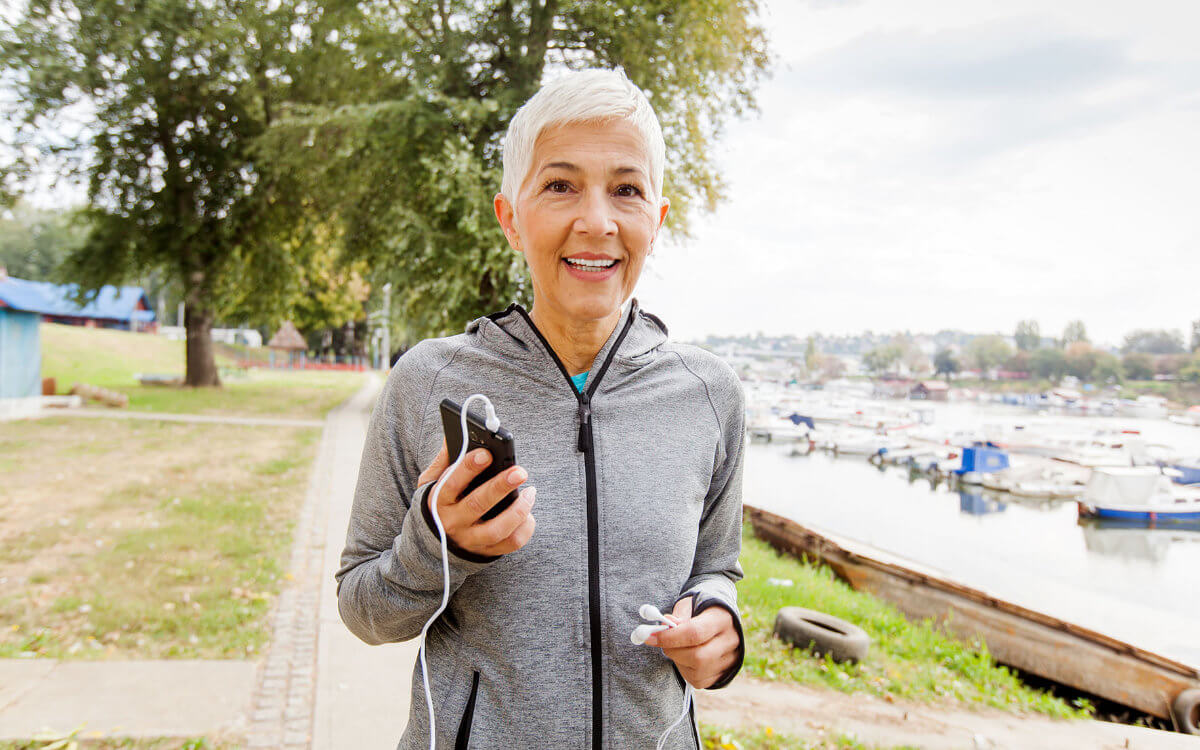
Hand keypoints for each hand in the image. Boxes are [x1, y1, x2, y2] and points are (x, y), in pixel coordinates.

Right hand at [418, 439, 535, 556]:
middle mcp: (452, 523)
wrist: (433, 542)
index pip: (451, 483)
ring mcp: (470, 540)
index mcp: (437, 501)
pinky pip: (510, 543)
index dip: (468, 468)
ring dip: (517, 511)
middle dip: (500, 486)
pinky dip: (524, 529)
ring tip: (530, 492)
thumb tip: (457, 434)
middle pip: (477, 505)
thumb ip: (445, 460)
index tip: (486, 453)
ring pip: (497, 529)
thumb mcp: (431, 482)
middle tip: (520, 471)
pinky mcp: (486, 551)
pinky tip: (529, 513)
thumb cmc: (439, 503)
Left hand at [644, 596, 738, 688]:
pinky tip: (685, 657)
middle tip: (661, 642)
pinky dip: (685, 670)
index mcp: (722, 618)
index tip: (650, 636)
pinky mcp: (724, 674)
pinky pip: (698, 680)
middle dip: (672, 651)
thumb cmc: (700, 611)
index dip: (670, 637)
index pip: (695, 632)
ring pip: (697, 671)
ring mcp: (730, 659)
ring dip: (678, 661)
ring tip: (677, 647)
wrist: (719, 622)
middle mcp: (731, 641)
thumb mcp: (689, 605)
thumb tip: (665, 626)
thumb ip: (678, 616)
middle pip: (698, 657)